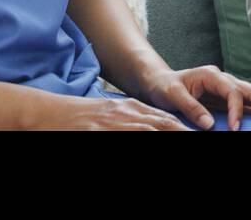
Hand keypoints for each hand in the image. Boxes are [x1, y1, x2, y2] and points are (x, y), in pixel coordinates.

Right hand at [29, 94, 193, 130]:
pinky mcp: (100, 132)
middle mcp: (126, 114)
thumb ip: (131, 121)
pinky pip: (126, 136)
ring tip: (187, 138)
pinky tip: (150, 140)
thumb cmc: (80, 117)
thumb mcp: (110, 114)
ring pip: (149, 131)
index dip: (183, 128)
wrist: (50, 112)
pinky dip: (139, 136)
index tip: (198, 133)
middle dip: (182, 133)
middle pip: (163, 125)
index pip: (165, 119)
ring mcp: (114, 124)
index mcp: (131, 108)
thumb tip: (153, 126)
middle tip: (201, 138)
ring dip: (169, 134)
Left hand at [137, 66, 250, 130]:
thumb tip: (209, 125)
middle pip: (249, 90)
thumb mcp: (172, 96)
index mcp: (211, 75)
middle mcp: (223, 78)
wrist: (159, 82)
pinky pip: (249, 101)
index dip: (236, 109)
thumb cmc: (164, 87)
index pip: (231, 91)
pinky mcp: (228, 95)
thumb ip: (191, 108)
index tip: (235, 128)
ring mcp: (227, 86)